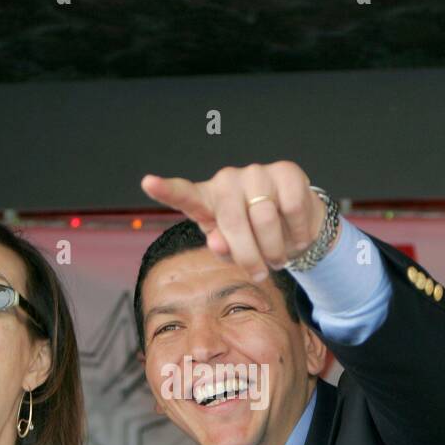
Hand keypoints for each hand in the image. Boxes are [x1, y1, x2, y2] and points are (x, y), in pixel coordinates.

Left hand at [141, 161, 328, 282]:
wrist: (295, 228)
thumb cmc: (255, 241)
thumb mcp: (233, 250)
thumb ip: (222, 248)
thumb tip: (218, 242)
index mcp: (207, 200)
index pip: (184, 195)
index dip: (166, 190)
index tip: (148, 182)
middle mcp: (228, 181)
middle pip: (233, 222)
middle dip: (249, 257)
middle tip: (260, 273)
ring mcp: (256, 172)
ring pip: (266, 218)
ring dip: (275, 250)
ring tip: (277, 257)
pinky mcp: (285, 171)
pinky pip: (292, 209)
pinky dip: (297, 234)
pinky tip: (296, 238)